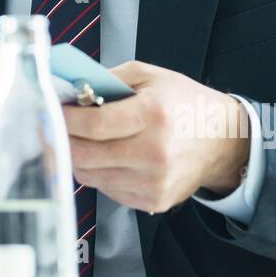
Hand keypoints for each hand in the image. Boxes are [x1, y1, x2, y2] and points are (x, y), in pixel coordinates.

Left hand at [63, 62, 249, 213]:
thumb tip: (69, 89)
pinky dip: (98, 173)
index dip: (65, 119)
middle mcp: (154, 153)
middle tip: (55, 127)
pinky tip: (106, 156)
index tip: (53, 110)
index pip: (94, 125)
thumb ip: (107, 79)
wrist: (222, 140)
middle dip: (64, 140)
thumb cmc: (183, 104)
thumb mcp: (149, 76)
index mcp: (153, 115)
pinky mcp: (153, 200)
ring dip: (78, 157)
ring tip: (81, 140)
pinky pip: (107, 190)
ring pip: (91, 176)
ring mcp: (154, 181)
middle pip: (86, 155)